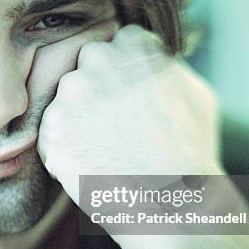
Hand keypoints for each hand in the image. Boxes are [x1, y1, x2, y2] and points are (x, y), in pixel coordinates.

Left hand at [38, 25, 248, 248]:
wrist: (175, 205)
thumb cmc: (192, 152)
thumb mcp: (196, 94)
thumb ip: (166, 66)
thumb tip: (152, 58)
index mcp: (134, 46)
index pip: (118, 44)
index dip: (124, 72)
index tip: (130, 95)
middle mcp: (97, 62)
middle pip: (86, 67)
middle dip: (96, 89)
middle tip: (115, 124)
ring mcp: (70, 96)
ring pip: (65, 103)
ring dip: (77, 121)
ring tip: (106, 152)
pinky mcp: (52, 132)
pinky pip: (53, 137)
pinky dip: (66, 152)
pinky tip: (93, 168)